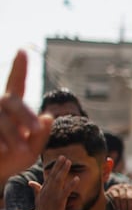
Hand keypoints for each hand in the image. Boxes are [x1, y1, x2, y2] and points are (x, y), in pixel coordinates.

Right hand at [0, 50, 51, 179]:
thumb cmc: (15, 159)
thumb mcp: (33, 150)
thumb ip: (42, 136)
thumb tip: (49, 116)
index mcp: (14, 107)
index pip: (18, 85)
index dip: (19, 68)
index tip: (22, 50)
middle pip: (12, 102)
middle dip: (25, 116)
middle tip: (36, 130)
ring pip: (1, 117)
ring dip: (12, 133)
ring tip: (20, 149)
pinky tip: (2, 149)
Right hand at [29, 155, 77, 209]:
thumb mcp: (38, 199)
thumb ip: (36, 189)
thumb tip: (30, 182)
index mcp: (44, 189)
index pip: (50, 175)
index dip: (56, 167)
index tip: (61, 158)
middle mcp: (48, 190)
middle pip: (54, 175)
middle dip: (59, 165)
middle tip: (64, 156)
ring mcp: (53, 195)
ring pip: (59, 180)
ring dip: (64, 170)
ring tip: (69, 162)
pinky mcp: (59, 201)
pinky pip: (66, 191)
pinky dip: (71, 184)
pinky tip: (77, 178)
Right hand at [106, 183, 131, 209]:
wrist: (112, 197)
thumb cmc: (127, 202)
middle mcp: (128, 187)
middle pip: (131, 197)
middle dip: (131, 208)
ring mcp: (119, 187)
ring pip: (123, 198)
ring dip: (124, 209)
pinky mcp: (112, 189)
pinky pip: (116, 197)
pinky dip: (118, 205)